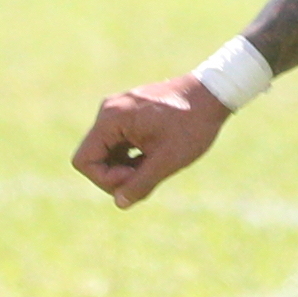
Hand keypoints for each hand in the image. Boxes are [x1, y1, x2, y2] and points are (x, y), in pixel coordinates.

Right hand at [72, 76, 231, 207]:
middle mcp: (109, 112)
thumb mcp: (167, 160)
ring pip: (108, 152)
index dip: (105, 179)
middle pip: (95, 157)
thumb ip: (140, 184)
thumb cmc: (192, 124)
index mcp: (112, 119)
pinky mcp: (131, 113)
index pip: (84, 161)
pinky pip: (120, 143)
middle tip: (149, 174)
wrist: (213, 93)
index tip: (135, 177)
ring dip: (127, 167)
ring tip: (156, 165)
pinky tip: (156, 157)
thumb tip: (120, 203)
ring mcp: (119, 111)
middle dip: (118, 175)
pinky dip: (133, 156)